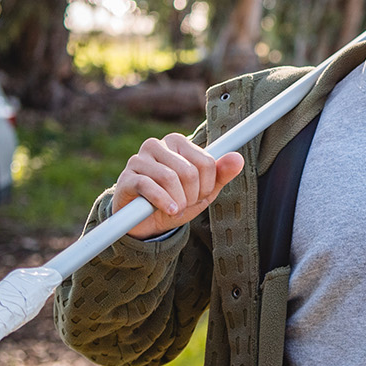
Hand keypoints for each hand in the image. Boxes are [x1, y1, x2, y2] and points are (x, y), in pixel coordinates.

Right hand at [111, 134, 244, 239]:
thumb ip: (221, 173)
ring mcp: (138, 159)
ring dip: (178, 201)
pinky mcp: (126, 177)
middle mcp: (157, 145)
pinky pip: (149, 186)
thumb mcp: (203, 191)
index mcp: (177, 142)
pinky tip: (168, 210)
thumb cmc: (175, 201)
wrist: (145, 223)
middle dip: (192, 196)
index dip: (207, 186)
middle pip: (189, 171)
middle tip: (185, 204)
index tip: (199, 196)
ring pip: (169, 178)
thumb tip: (238, 158)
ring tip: (175, 209)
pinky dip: (162, 201)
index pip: (206, 162)